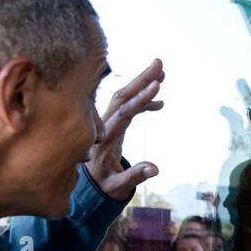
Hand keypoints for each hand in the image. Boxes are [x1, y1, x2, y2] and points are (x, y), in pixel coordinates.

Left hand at [86, 59, 164, 200]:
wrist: (89, 183)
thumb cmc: (104, 185)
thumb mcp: (117, 186)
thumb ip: (134, 177)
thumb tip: (155, 169)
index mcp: (105, 138)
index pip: (124, 113)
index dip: (140, 99)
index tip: (157, 86)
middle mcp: (104, 125)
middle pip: (122, 96)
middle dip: (141, 80)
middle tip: (159, 64)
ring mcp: (107, 122)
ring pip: (123, 97)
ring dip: (141, 83)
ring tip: (161, 71)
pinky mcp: (112, 122)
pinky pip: (126, 106)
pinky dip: (142, 101)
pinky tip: (159, 103)